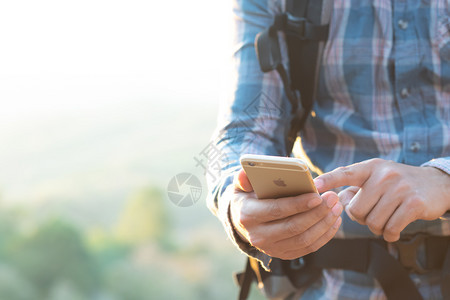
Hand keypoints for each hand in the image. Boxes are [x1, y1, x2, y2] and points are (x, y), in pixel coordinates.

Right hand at [229, 169, 342, 259]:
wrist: (242, 221)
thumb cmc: (248, 197)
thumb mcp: (241, 186)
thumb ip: (243, 178)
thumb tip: (245, 172)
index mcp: (248, 215)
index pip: (276, 210)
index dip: (298, 204)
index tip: (317, 196)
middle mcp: (258, 236)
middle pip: (293, 227)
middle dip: (317, 212)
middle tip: (333, 198)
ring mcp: (271, 248)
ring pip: (304, 239)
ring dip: (324, 224)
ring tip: (337, 207)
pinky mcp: (283, 254)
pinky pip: (308, 248)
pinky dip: (324, 235)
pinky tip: (334, 221)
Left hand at [314, 158, 449, 241]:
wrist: (437, 184)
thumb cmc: (398, 184)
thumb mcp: (376, 178)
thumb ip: (355, 187)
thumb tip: (335, 199)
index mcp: (370, 168)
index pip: (345, 173)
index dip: (329, 180)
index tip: (314, 185)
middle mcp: (384, 175)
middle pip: (355, 209)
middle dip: (361, 218)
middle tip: (374, 213)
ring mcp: (400, 188)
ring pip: (372, 222)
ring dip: (377, 228)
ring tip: (386, 219)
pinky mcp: (413, 204)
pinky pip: (390, 229)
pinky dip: (390, 235)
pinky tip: (394, 230)